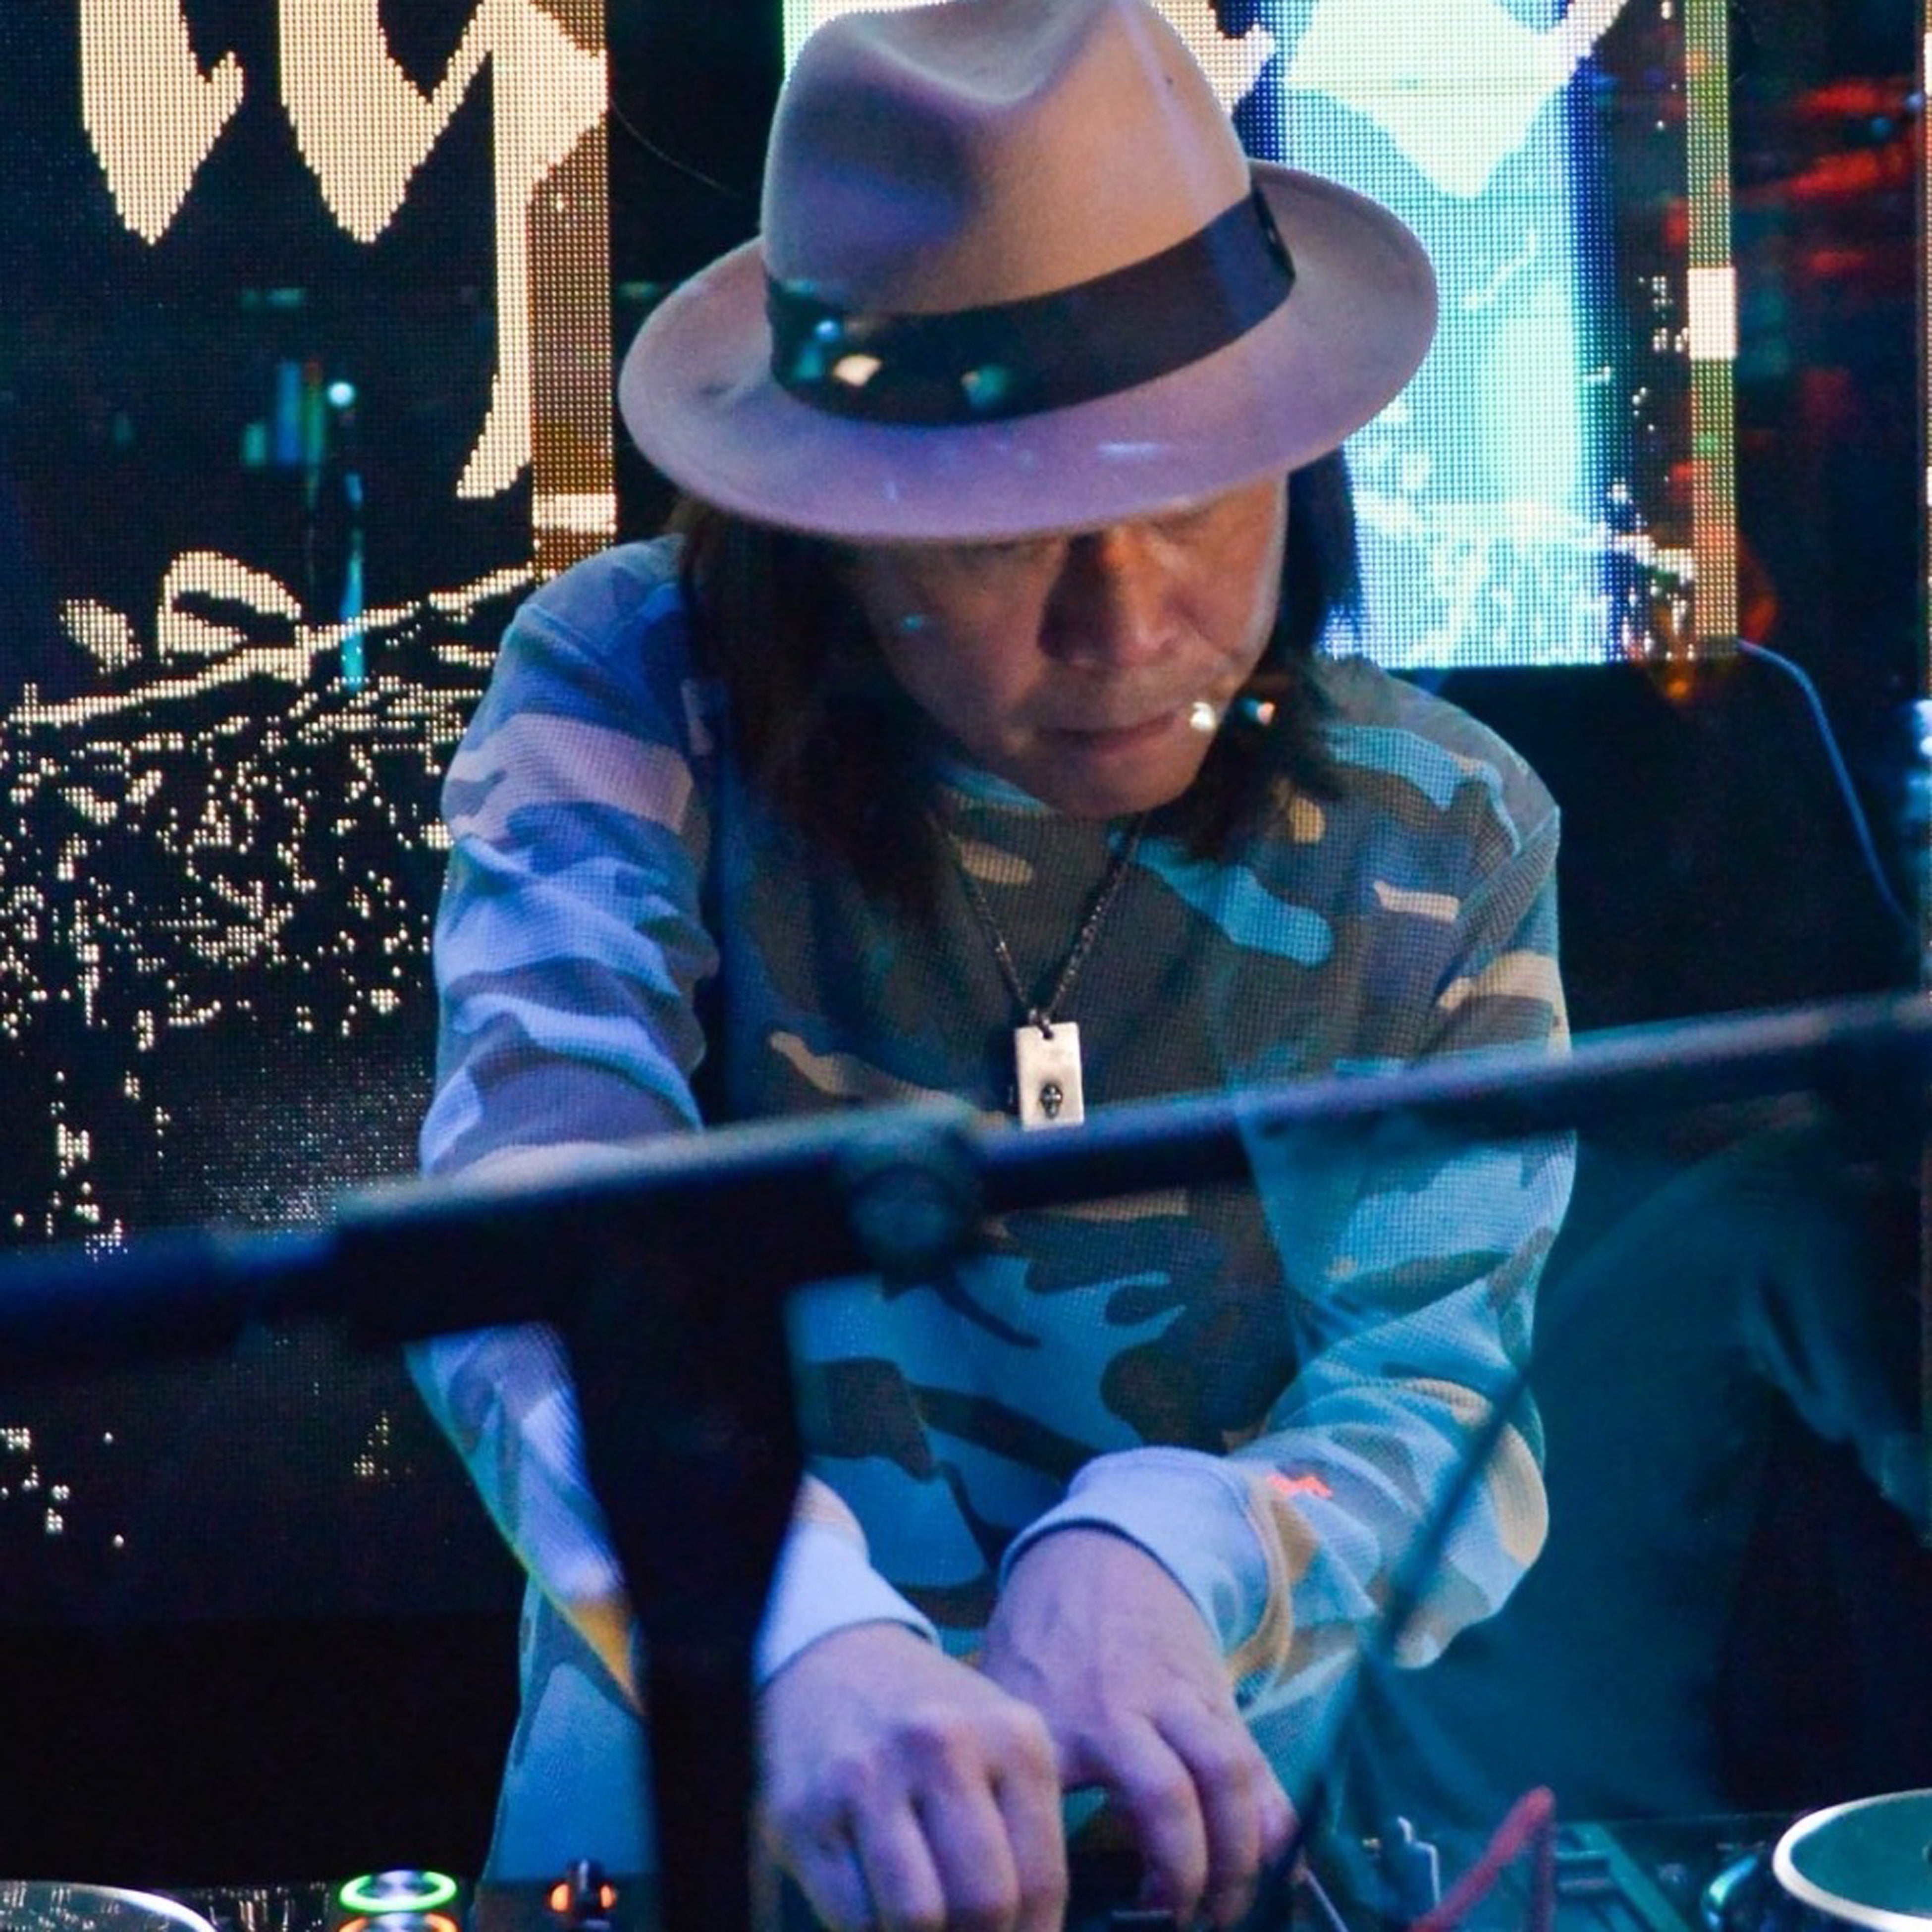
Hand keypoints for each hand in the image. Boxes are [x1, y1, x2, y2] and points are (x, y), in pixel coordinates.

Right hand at [759, 1621, 1067, 1931]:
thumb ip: (1026, 1838)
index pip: (1038, 1881)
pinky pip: (852, 1917)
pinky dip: (871, 1931)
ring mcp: (867, 1776)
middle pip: (981, 1905)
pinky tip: (879, 1906)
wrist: (834, 1659)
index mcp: (1011, 1736)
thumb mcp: (1000, 1746)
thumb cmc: (932, 1717)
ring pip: (915, 1918)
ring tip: (927, 1927)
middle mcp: (941, 1745)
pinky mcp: (804, 1812)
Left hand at [980, 1529, 1293, 1927]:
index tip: (1064, 1920)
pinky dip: (1276, 1825)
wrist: (1098, 1554)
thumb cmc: (1041, 1641)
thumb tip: (1007, 1859)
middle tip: (1176, 1926)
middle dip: (1181, 1881)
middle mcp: (1121, 1712)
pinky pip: (1259, 1765)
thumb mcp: (1002, 1700)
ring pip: (1228, 1781)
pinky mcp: (1219, 1698)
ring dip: (1237, 1860)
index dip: (1068, 1878)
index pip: (1058, 1813)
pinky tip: (1277, 1873)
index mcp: (1055, 1721)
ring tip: (1223, 1910)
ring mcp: (1179, 1700)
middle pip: (1166, 1802)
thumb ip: (1007, 1771)